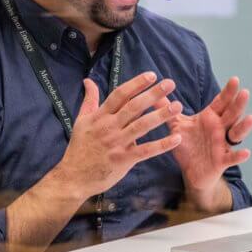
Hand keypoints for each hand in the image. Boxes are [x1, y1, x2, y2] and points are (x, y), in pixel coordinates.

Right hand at [54, 72, 182, 200]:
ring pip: (142, 126)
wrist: (74, 177)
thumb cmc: (79, 148)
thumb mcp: (81, 120)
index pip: (120, 95)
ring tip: (178, 106)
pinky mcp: (124, 159)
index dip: (136, 84)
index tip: (151, 75)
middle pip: (134, 107)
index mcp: (100, 116)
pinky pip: (146, 150)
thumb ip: (89, 99)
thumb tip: (88, 80)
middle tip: (170, 84)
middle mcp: (109, 127)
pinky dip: (162, 145)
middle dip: (153, 94)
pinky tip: (177, 138)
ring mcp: (117, 143)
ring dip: (161, 115)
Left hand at [167, 76, 251, 211]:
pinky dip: (239, 155)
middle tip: (245, 92)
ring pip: (236, 134)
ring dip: (244, 127)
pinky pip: (232, 158)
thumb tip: (155, 91)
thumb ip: (168, 109)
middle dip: (238, 104)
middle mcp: (220, 129)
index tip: (235, 79)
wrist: (191, 171)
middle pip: (232, 114)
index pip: (221, 102)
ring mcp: (223, 144)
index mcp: (210, 118)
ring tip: (251, 119)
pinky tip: (246, 153)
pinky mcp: (222, 161)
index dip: (228, 91)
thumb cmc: (188, 145)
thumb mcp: (177, 125)